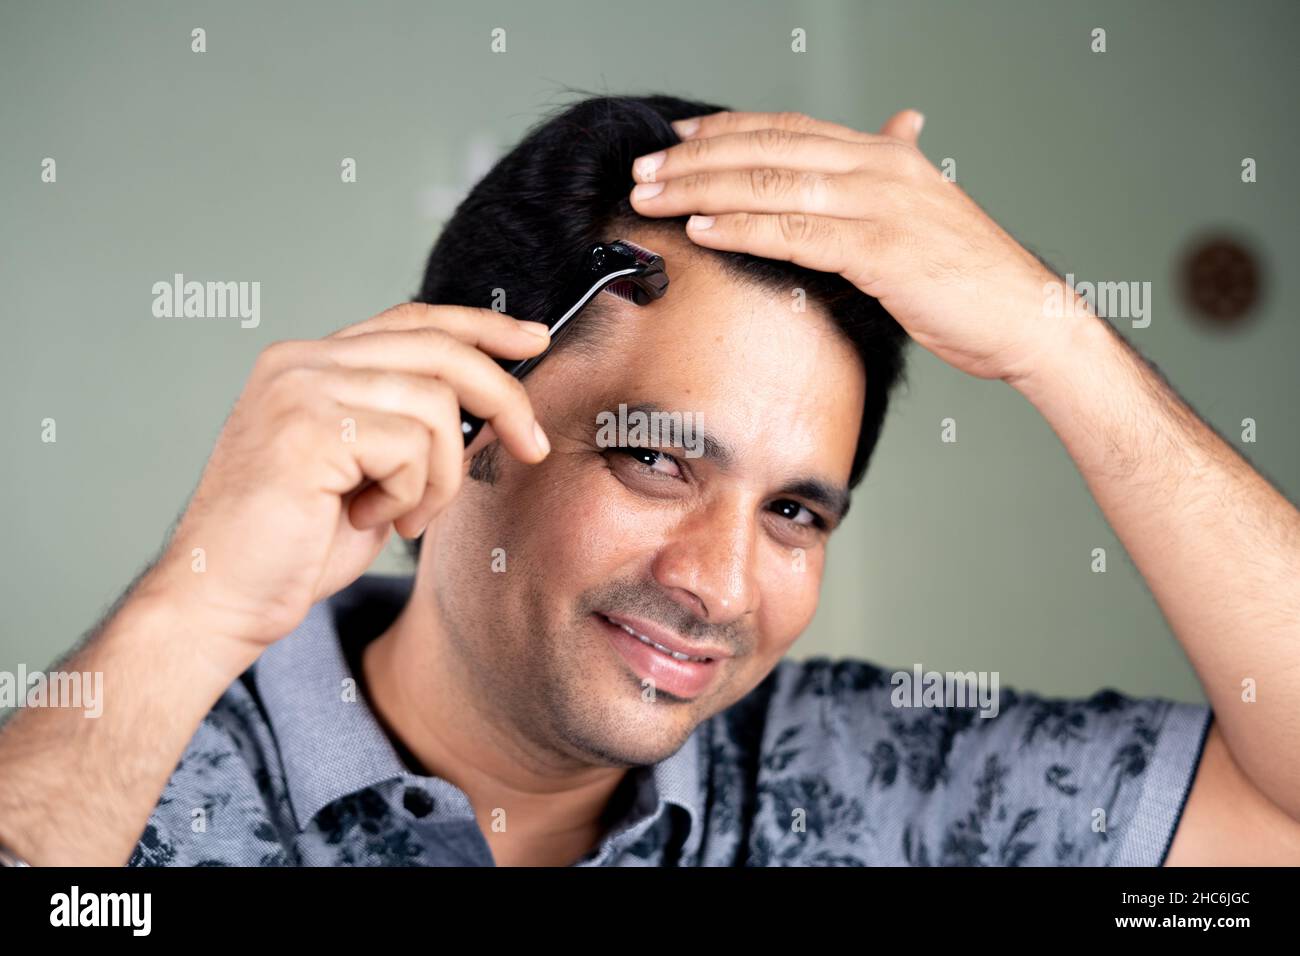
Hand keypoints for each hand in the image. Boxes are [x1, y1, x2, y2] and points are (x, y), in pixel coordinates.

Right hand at [140, 303, 551, 656]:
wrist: (220, 601)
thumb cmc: (293, 547)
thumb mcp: (368, 472)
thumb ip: (410, 427)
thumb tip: (491, 407)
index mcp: (309, 364)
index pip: (412, 321)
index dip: (479, 326)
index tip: (533, 339)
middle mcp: (300, 362)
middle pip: (438, 350)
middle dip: (503, 398)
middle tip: (531, 447)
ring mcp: (300, 390)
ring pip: (435, 406)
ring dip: (440, 476)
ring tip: (404, 516)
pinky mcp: (308, 429)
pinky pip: (412, 447)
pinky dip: (410, 495)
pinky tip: (369, 520)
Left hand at [629, 109, 1078, 384]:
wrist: (1028, 318)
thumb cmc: (973, 277)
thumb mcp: (933, 206)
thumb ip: (902, 166)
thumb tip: (900, 125)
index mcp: (886, 155)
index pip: (788, 129)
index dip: (726, 130)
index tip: (676, 141)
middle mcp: (880, 167)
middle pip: (767, 150)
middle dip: (696, 159)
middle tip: (645, 171)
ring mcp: (881, 204)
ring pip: (771, 185)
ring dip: (702, 190)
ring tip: (653, 198)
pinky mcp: (881, 249)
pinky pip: (796, 234)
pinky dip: (743, 228)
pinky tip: (704, 228)